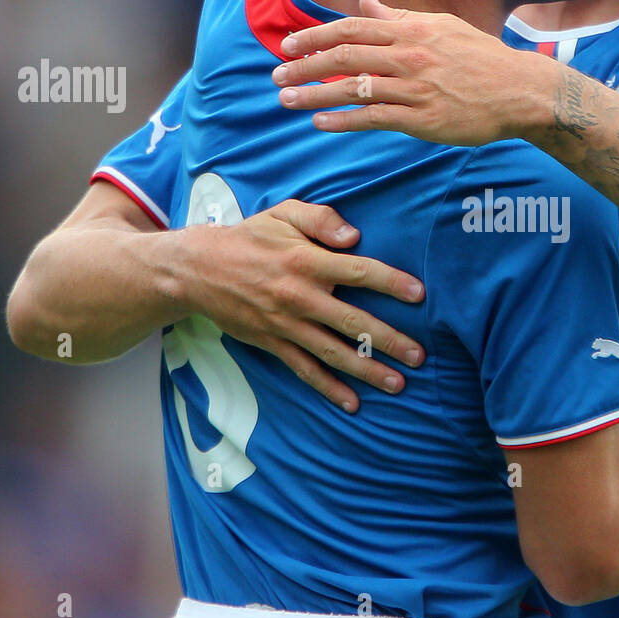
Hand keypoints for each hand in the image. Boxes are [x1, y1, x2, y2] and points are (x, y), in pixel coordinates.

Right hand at [178, 199, 424, 411]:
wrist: (199, 270)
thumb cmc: (251, 238)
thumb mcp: (284, 214)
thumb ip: (322, 219)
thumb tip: (354, 236)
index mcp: (307, 261)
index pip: (358, 271)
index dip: (391, 283)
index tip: (420, 294)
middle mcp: (299, 296)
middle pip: (352, 321)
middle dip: (389, 340)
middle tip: (419, 355)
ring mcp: (286, 324)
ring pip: (333, 352)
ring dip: (367, 370)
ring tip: (398, 383)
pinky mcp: (273, 343)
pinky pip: (304, 370)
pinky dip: (328, 389)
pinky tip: (352, 403)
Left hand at [271, 0, 555, 145]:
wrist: (520, 91)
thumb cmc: (483, 58)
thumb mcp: (442, 26)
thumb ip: (400, 16)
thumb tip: (366, 1)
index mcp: (411, 30)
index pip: (351, 28)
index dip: (315, 35)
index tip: (288, 44)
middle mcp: (408, 55)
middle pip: (343, 56)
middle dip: (304, 65)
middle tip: (276, 73)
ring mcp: (414, 88)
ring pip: (352, 88)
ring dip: (314, 94)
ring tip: (286, 99)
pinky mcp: (421, 119)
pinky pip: (373, 118)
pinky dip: (342, 121)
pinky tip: (320, 122)